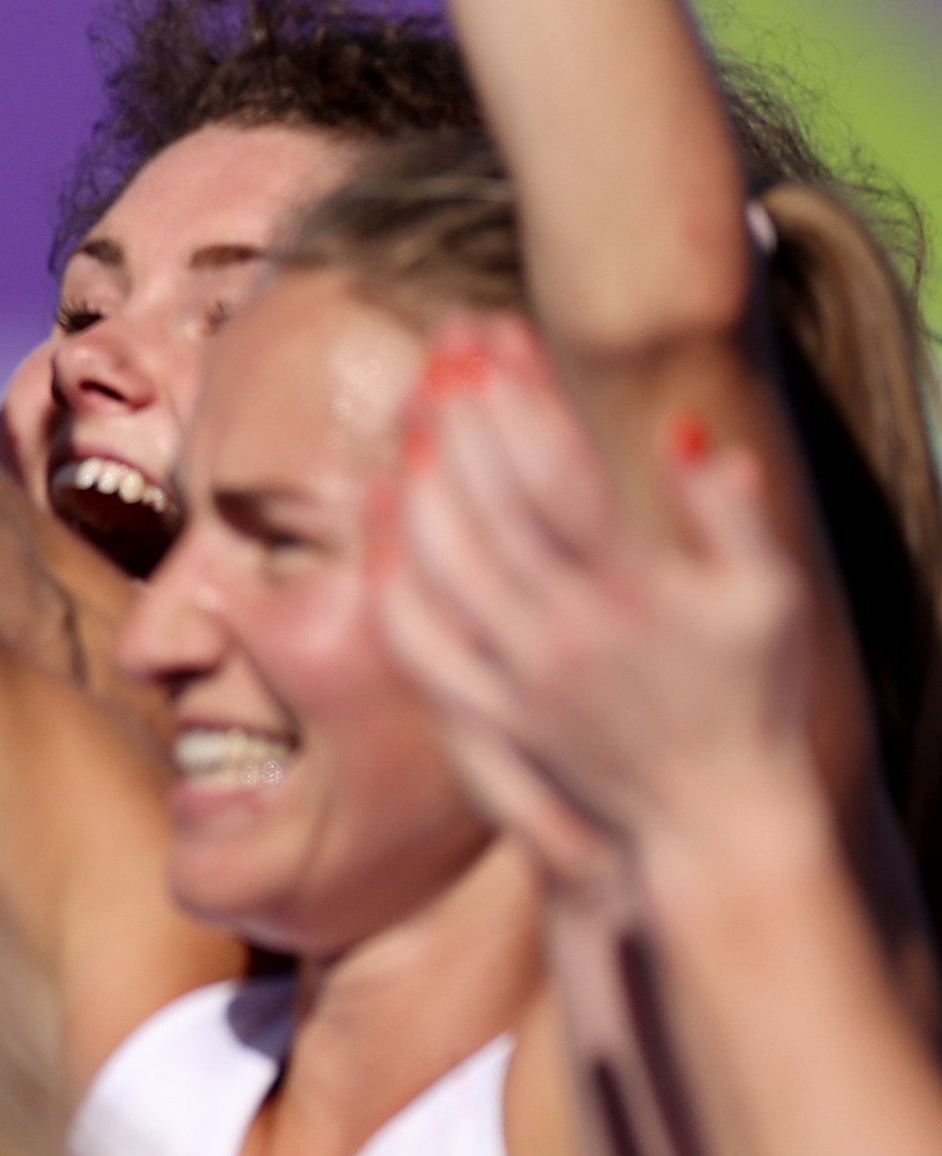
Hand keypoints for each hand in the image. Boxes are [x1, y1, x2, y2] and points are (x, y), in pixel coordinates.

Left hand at [376, 319, 813, 895]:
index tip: (499, 332)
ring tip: (419, 400)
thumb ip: (733, 515)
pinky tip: (384, 503)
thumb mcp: (771, 602)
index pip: (560, 474)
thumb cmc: (753, 700)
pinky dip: (392, 565)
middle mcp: (567, 634)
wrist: (716, 822)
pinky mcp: (489, 713)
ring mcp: (518, 677)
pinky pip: (417, 636)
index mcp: (639, 596)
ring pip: (442, 559)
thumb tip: (686, 432)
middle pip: (489, 503)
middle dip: (464, 411)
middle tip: (447, 339)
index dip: (522, 396)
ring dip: (422, 473)